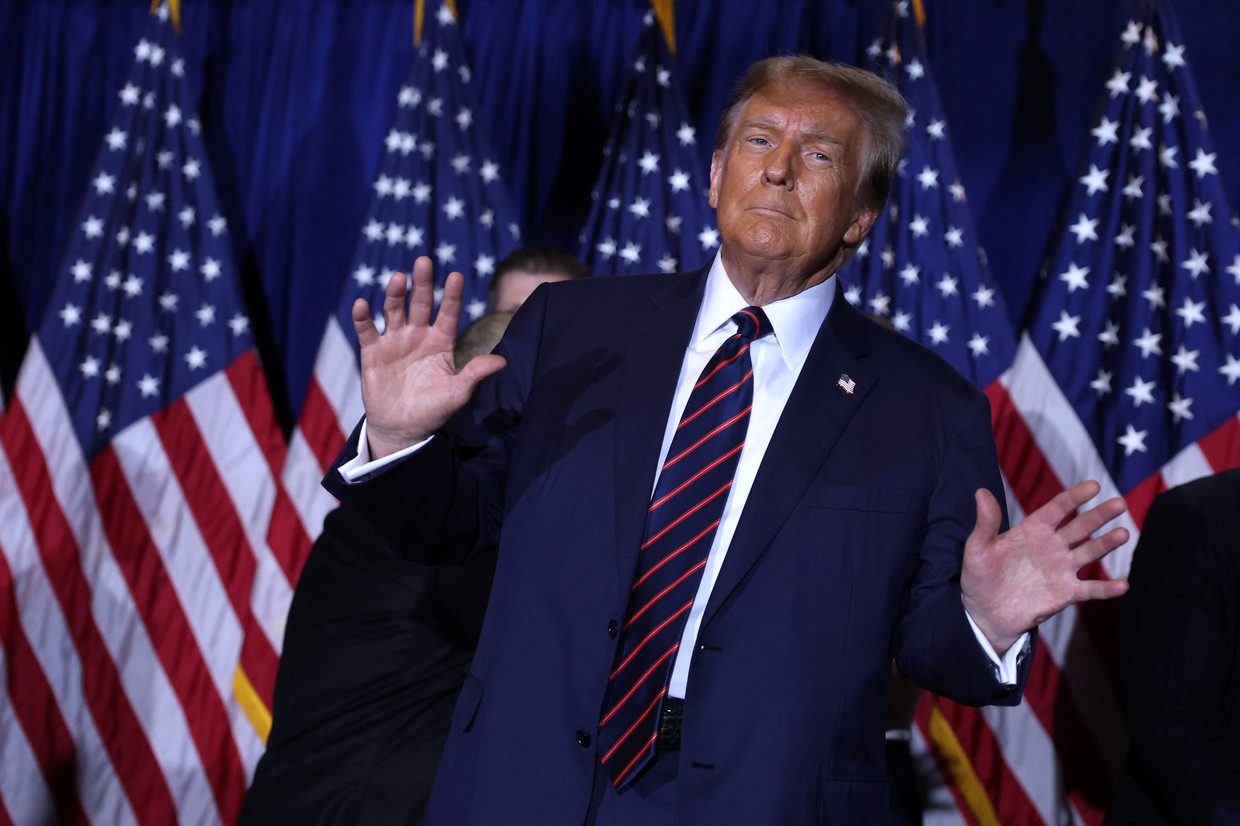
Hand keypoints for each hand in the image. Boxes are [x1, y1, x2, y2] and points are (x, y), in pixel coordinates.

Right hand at [352, 256, 505, 458]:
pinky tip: (362, 304)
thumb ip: (475, 374)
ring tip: (398, 278)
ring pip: (394, 310)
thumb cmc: (433, 410)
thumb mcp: (457, 393)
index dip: (453, 295)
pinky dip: (363, 317)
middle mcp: (418, 335)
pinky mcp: (373, 352)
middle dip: (423, 283)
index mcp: (441, 342)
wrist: (403, 428)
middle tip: (424, 261)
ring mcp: (395, 341)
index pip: (449, 313)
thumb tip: (502, 361)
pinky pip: (367, 330)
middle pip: (421, 304)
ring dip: (395, 294)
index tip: (456, 276)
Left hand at [961, 481, 1128, 654]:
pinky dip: (1106, 588)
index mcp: (1032, 530)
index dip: (1075, 497)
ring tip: (1124, 533)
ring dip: (1107, 544)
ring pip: (1090, 552)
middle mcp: (1052, 546)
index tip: (1094, 486)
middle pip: (1080, 526)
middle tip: (1119, 503)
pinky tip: (1123, 585)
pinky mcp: (1065, 593)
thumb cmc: (979, 576)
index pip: (1058, 509)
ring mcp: (1061, 569)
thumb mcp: (978, 548)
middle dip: (1099, 515)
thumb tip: (980, 491)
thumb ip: (986, 523)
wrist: (985, 612)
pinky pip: (1090, 589)